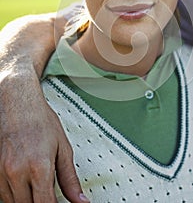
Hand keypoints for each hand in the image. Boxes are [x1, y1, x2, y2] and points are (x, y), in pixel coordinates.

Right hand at [0, 70, 89, 202]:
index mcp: (38, 167)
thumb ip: (70, 178)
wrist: (18, 104)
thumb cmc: (40, 121)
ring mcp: (1, 172)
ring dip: (27, 200)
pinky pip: (3, 194)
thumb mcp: (62, 148)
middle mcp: (17, 172)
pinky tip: (24, 183)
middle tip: (49, 192)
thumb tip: (80, 200)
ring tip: (37, 184)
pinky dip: (15, 194)